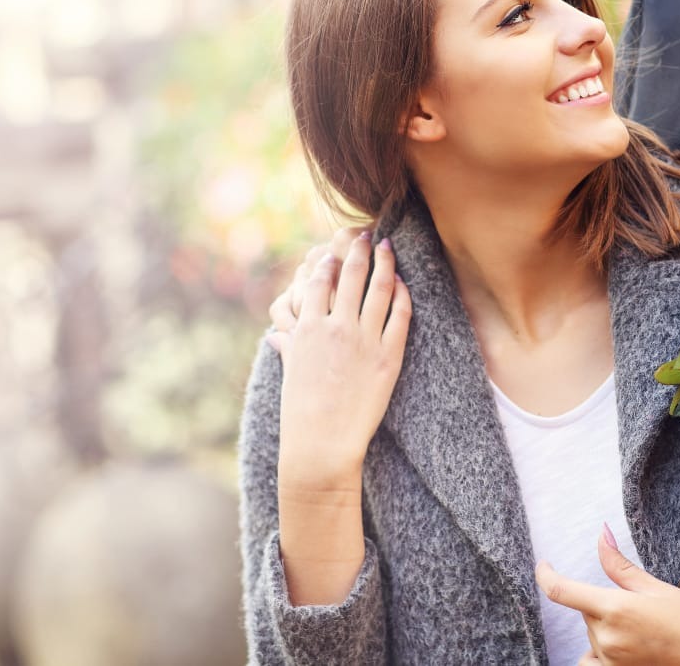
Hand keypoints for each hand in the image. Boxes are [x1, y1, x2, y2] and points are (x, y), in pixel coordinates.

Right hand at [274, 232, 410, 484]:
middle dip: (359, 250)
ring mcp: (364, 340)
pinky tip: (403, 284)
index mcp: (308, 328)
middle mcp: (336, 328)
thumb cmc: (301, 412)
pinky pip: (401, 314)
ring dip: (385, 262)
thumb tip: (275, 336)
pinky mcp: (389, 356)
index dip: (327, 262)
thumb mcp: (291, 373)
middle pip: (351, 274)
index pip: (318, 281)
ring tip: (388, 248)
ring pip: (380, 287)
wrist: (323, 444)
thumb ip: (288, 347)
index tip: (333, 251)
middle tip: (365, 235)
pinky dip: (403, 294)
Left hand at [536, 527, 679, 665]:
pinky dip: (602, 655)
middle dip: (604, 605)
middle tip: (643, 608)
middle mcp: (607, 640)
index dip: (544, 574)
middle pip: (586, 615)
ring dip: (605, 631)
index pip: (560, 591)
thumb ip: (619, 566)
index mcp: (615, 609)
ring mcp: (612, 664)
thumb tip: (600, 534)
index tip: (543, 565)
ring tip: (642, 631)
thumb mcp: (657, 587)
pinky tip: (628, 648)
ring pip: (592, 640)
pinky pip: (595, 664)